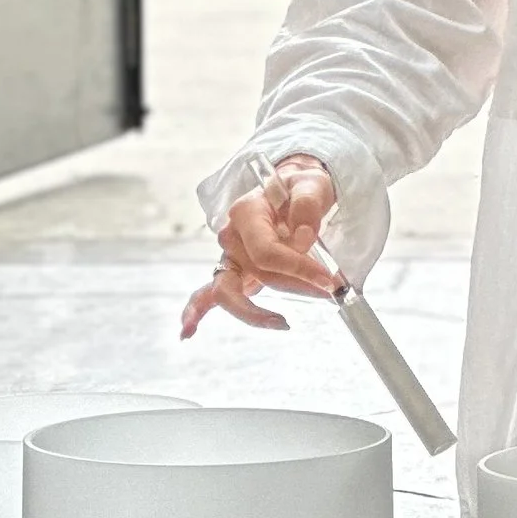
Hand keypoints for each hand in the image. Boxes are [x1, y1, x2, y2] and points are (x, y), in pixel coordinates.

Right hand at [179, 153, 341, 337]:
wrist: (291, 192)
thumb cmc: (299, 189)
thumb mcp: (311, 185)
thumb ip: (307, 206)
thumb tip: (303, 238)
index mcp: (246, 213)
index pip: (267, 251)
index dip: (297, 268)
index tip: (328, 278)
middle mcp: (231, 236)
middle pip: (257, 273)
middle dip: (294, 287)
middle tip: (329, 290)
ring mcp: (229, 256)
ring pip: (232, 292)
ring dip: (258, 311)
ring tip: (282, 322)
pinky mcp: (232, 272)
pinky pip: (207, 294)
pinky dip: (197, 311)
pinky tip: (187, 332)